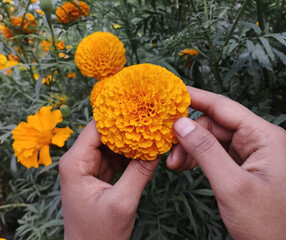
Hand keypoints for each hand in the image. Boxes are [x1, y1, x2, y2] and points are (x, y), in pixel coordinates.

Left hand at [60, 120, 159, 239]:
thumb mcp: (122, 202)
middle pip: (105, 133)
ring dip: (131, 142)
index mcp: (75, 162)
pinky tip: (146, 153)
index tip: (141, 108)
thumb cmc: (98, 234)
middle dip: (128, 128)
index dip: (119, 116)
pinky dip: (130, 155)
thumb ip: (140, 172)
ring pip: (112, 144)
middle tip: (152, 120)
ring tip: (152, 134)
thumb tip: (157, 146)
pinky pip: (116, 157)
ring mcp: (89, 167)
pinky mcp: (98, 174)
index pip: (97, 127)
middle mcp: (79, 160)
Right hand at [167, 87, 285, 239]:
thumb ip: (205, 151)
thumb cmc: (267, 224)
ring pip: (211, 139)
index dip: (195, 98)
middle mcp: (257, 140)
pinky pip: (214, 153)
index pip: (223, 107)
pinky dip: (197, 158)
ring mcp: (248, 153)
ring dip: (190, 148)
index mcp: (263, 137)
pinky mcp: (240, 166)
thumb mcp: (232, 186)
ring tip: (175, 164)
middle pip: (214, 124)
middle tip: (170, 152)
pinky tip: (185, 165)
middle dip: (189, 135)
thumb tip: (180, 124)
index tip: (170, 95)